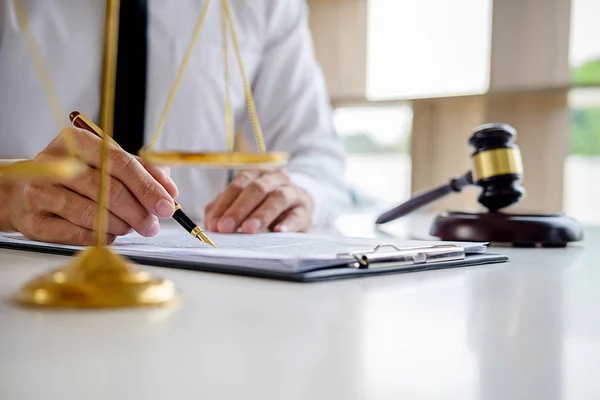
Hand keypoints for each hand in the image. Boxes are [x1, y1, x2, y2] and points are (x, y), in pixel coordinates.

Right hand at [0, 127, 177, 244]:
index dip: (148, 186)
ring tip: (130, 227)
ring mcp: (40, 192)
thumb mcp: (110, 163)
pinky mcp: (34, 220)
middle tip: (152, 225)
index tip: (167, 204)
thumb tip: (170, 191)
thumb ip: (143, 171)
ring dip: (121, 225)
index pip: (120, 163)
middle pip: (108, 190)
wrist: (30, 191)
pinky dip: (100, 236)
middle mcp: (55, 163)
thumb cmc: (79, 176)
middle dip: (138, 211)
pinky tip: (109, 233)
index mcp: (76, 140)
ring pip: (93, 214)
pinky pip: (77, 234)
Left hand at [204, 169, 313, 233]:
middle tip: (227, 227)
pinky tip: (278, 231)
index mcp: (257, 173)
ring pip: (278, 198)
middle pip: (257, 189)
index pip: (239, 184)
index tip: (215, 223)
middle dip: (239, 209)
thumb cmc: (266, 203)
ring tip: (249, 229)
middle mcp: (276, 178)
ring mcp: (293, 192)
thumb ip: (225, 208)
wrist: (300, 203)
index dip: (225, 203)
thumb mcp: (244, 202)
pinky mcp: (305, 210)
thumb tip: (211, 222)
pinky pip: (297, 215)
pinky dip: (288, 223)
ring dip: (262, 214)